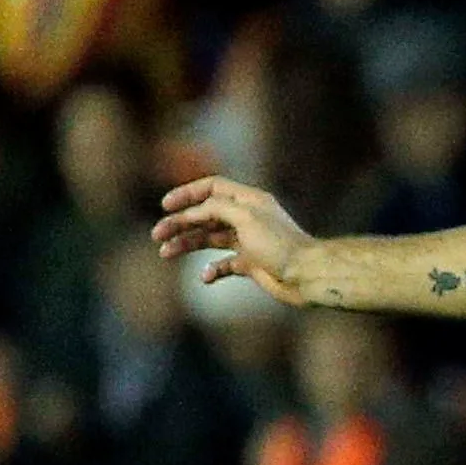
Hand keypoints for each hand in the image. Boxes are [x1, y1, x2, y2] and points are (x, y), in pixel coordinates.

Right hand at [152, 177, 318, 304]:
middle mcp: (248, 218)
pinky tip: (206, 276)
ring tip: (165, 253)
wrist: (308, 276)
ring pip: (209, 239)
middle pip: (205, 215)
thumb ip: (216, 208)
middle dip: (180, 223)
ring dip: (186, 244)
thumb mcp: (245, 217)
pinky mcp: (251, 264)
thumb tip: (193, 212)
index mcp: (249, 201)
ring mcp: (249, 241)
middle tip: (157, 236)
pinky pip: (224, 265)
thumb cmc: (280, 244)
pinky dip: (211, 270)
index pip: (213, 187)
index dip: (187, 194)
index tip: (165, 206)